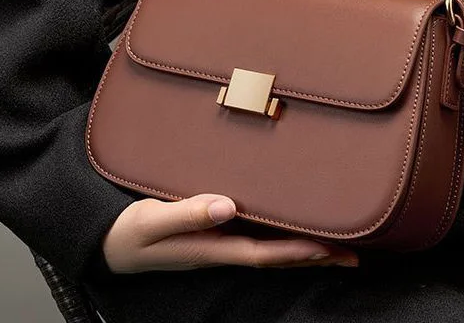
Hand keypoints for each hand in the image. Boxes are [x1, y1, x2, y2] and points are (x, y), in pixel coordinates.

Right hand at [102, 194, 358, 272]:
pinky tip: (293, 231)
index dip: (296, 251)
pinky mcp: (213, 237)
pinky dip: (282, 240)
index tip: (328, 247)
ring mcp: (218, 247)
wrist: (110, 244)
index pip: (262, 253)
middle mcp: (221, 250)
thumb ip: (187, 213)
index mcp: (210, 249)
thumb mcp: (152, 220)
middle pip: (276, 258)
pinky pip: (257, 241)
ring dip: (304, 251)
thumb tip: (227, 206)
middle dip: (314, 257)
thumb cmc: (130, 232)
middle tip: (353, 254)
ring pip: (270, 252)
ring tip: (337, 247)